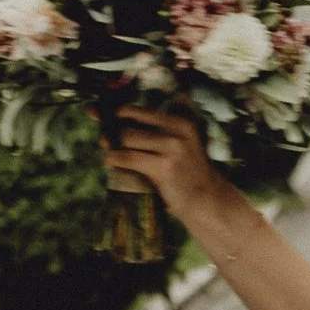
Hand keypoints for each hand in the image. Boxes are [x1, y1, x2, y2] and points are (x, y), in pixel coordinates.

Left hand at [107, 103, 221, 216]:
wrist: (207, 199)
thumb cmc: (187, 174)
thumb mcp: (180, 144)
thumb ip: (153, 133)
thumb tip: (113, 124)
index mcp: (179, 121)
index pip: (139, 110)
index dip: (117, 113)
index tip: (102, 116)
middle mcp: (177, 129)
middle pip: (129, 123)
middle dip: (114, 133)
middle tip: (107, 142)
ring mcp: (171, 147)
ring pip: (126, 138)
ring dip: (113, 147)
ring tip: (112, 155)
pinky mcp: (163, 166)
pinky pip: (127, 158)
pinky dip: (114, 160)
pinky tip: (112, 162)